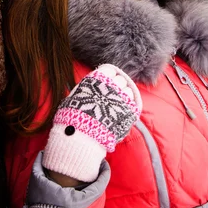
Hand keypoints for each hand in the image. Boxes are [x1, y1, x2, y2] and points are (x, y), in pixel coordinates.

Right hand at [42, 64, 141, 182]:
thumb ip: (88, 87)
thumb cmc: (73, 116)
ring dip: (124, 96)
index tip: (106, 84)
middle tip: (111, 97)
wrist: (80, 137)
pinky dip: (129, 107)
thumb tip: (95, 85)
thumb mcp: (76, 95)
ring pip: (129, 91)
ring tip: (116, 107)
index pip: (109, 70)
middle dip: (117, 86)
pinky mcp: (129, 111)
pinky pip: (134, 104)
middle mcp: (111, 86)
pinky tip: (122, 113)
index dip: (108, 77)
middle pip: (120, 79)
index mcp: (98, 79)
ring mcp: (122, 98)